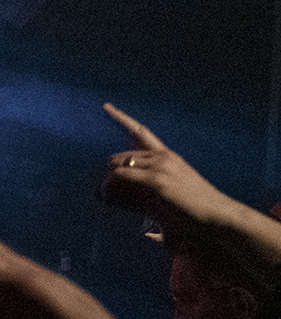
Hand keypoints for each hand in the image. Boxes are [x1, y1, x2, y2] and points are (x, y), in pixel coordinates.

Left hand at [101, 103, 240, 235]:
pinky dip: (111, 183)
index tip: (106, 106)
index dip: (122, 117)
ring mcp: (162, 166)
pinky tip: (107, 194)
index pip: (141, 131)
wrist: (218, 212)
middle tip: (101, 185)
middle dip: (111, 168)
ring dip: (108, 179)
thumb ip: (156, 181)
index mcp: (168, 156)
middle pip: (125, 155)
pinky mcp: (158, 179)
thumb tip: (137, 184)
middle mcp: (164, 156)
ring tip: (103, 194)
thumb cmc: (197, 205)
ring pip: (122, 164)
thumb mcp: (176, 186)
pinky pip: (123, 175)